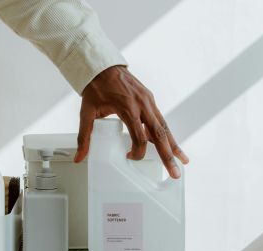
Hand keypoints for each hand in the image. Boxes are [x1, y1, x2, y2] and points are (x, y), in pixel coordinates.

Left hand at [74, 65, 188, 178]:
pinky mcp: (150, 100)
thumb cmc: (96, 88)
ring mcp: (149, 101)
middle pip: (160, 134)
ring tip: (183, 160)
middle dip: (168, 155)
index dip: (137, 152)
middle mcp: (143, 105)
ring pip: (164, 127)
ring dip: (174, 145)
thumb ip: (84, 136)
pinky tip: (172, 144)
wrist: (102, 67)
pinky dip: (167, 133)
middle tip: (175, 172)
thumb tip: (79, 157)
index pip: (139, 137)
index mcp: (128, 108)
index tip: (129, 157)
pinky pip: (161, 119)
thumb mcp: (87, 112)